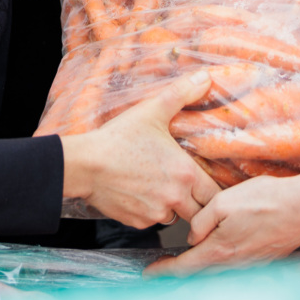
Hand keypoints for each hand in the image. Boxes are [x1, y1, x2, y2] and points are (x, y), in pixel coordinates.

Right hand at [61, 72, 220, 228]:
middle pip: (198, 212)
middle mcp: (175, 198)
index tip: (206, 184)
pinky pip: (151, 221)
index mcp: (185, 173)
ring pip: (174, 217)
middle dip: (194, 202)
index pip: (214, 194)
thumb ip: (182, 93)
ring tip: (157, 187)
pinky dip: (148, 212)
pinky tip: (137, 193)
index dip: (212, 191)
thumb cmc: (118, 138)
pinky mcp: (137, 222)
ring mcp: (155, 213)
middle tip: (182, 187)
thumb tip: (205, 77)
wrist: (85, 164)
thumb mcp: (152, 110)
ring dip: (171, 207)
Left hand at [143, 173, 299, 276]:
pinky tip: (217, 252)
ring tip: (186, 259)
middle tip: (162, 267)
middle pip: (199, 275)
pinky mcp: (263, 260)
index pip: (183, 268)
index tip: (148, 273)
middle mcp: (234, 264)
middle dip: (178, 272)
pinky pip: (234, 268)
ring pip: (217, 272)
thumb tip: (192, 236)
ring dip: (199, 268)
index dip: (163, 272)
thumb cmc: (266, 199)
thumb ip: (202, 220)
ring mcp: (250, 265)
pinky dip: (219, 264)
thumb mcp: (224, 201)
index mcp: (220, 250)